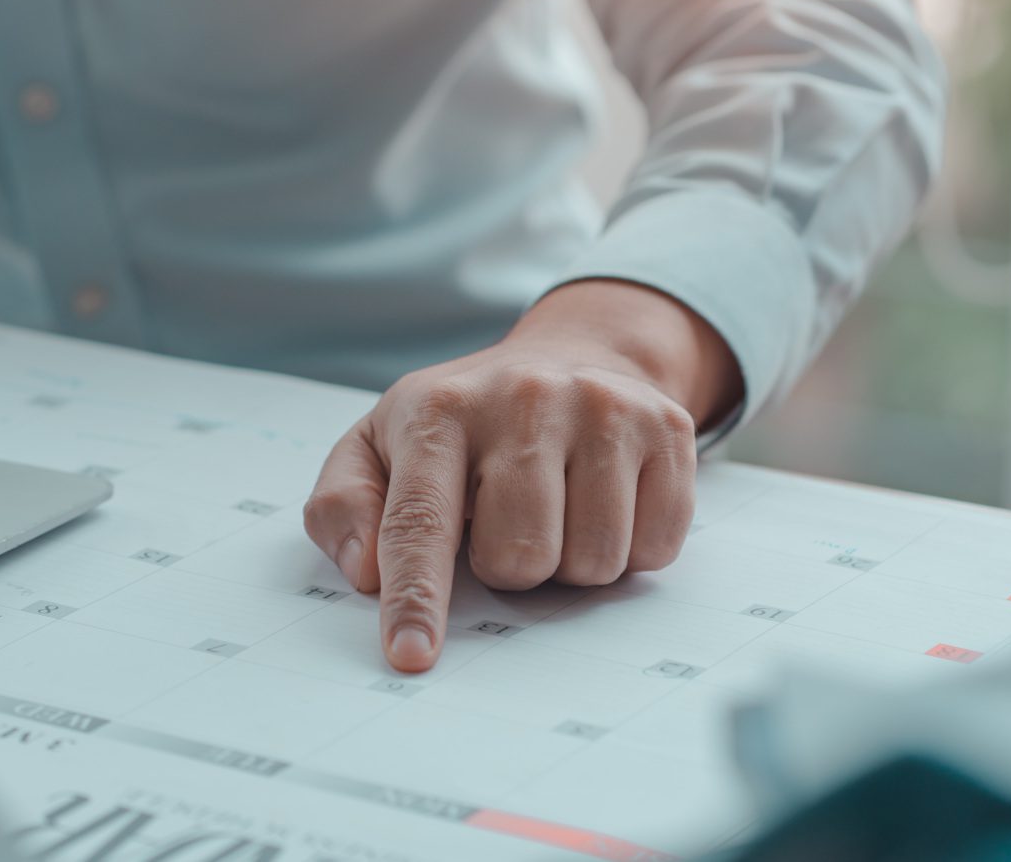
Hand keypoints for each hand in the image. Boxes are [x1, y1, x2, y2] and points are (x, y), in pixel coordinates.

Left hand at [303, 279, 740, 671]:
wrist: (571, 355)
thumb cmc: (463, 424)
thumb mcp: (380, 447)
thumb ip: (345, 507)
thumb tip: (363, 571)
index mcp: (437, 409)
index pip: (420, 520)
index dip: (416, 596)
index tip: (411, 655)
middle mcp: (523, 398)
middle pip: (518, 558)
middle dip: (508, 566)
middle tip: (505, 520)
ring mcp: (602, 407)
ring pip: (591, 561)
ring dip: (569, 562)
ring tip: (555, 507)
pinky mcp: (665, 426)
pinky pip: (653, 548)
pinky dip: (628, 547)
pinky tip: (605, 498)